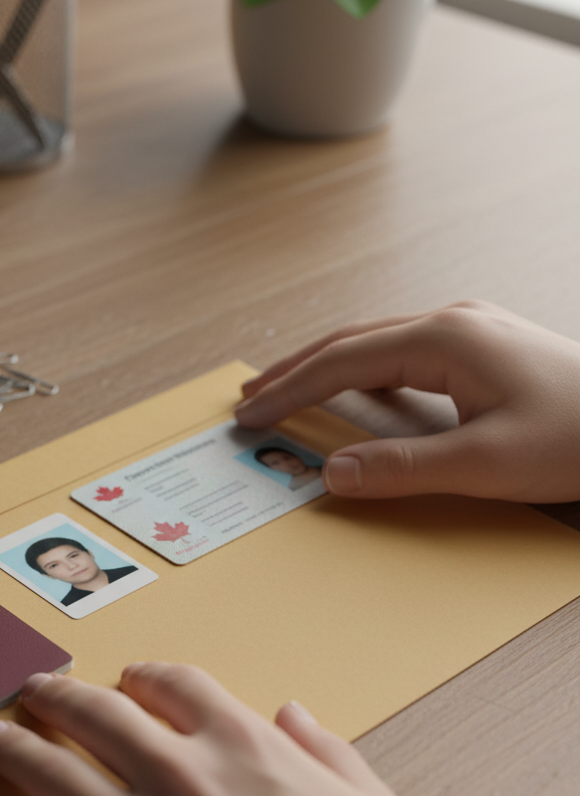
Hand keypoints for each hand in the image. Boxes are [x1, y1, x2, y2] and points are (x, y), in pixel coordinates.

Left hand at [0, 664, 505, 795]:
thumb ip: (328, 750)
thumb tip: (292, 710)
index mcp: (244, 747)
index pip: (175, 683)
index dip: (145, 674)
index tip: (129, 677)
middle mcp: (180, 779)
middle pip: (98, 714)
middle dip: (61, 695)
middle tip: (36, 689)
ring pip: (52, 774)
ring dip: (15, 749)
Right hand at [234, 301, 579, 501]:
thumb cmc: (579, 437)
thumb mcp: (486, 464)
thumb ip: (400, 468)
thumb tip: (331, 473)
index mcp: (444, 339)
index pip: (342, 361)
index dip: (289, 390)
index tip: (250, 415)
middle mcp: (451, 322)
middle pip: (349, 341)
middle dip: (294, 370)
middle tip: (248, 397)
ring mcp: (468, 329)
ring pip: (374, 342)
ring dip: (324, 366)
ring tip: (285, 389)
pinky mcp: (481, 346)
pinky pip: (402, 351)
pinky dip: (361, 370)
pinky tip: (353, 387)